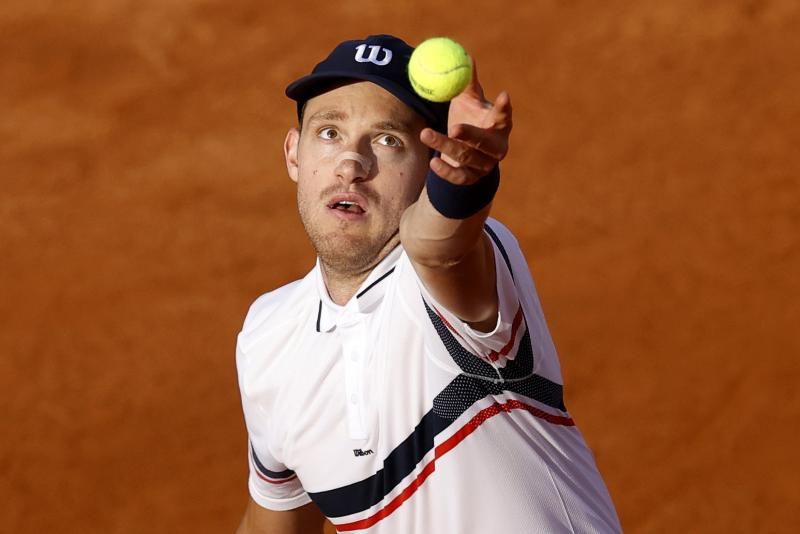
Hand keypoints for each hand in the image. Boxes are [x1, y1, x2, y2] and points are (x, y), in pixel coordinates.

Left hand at [419, 61, 512, 184]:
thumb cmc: (468, 120)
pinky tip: (432, 163)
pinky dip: (446, 171)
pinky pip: (458, 177)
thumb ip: (466, 83)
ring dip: (445, 145)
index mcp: (499, 126)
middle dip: (472, 135)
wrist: (464, 154)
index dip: (504, 108)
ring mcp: (485, 165)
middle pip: (486, 143)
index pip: (504, 116)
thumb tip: (465, 55)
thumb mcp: (467, 102)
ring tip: (425, 133)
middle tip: (454, 127)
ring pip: (466, 157)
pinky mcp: (471, 179)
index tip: (503, 95)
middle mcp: (496, 147)